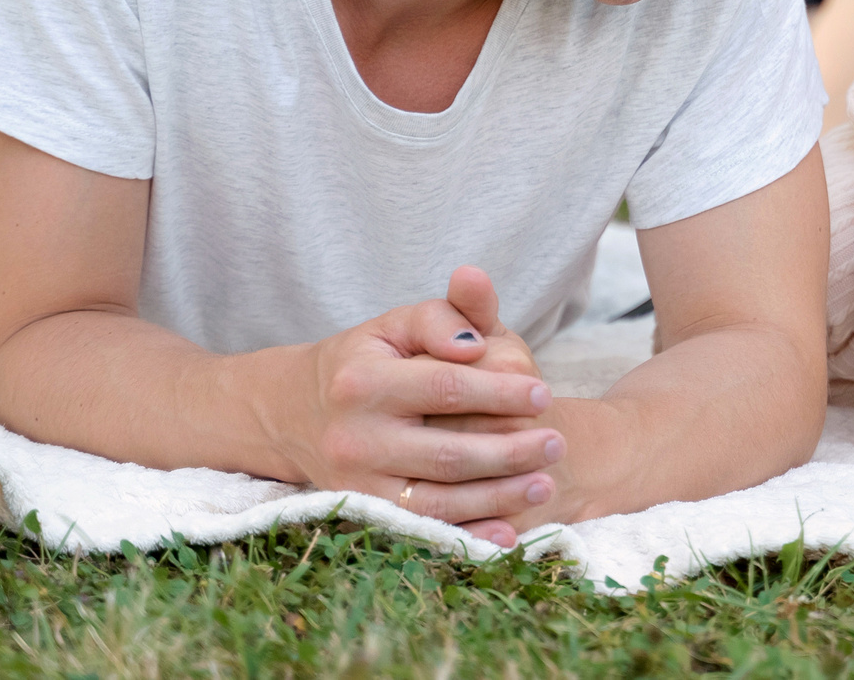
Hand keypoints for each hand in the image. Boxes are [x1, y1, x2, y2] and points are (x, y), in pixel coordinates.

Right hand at [291, 264, 562, 545]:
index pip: (446, 388)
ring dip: (498, 498)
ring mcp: (357, 485)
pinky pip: (423, 532)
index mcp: (364, 382)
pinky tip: (507, 533)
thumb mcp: (398, 324)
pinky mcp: (364, 515)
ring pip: (439, 502)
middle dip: (510, 453)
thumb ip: (443, 317)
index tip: (544, 394)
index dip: (500, 393)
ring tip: (544, 484)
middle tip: (557, 444)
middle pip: (447, 454)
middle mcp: (355, 438)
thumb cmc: (368, 359)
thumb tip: (474, 344)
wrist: (297, 412)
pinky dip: (467, 536)